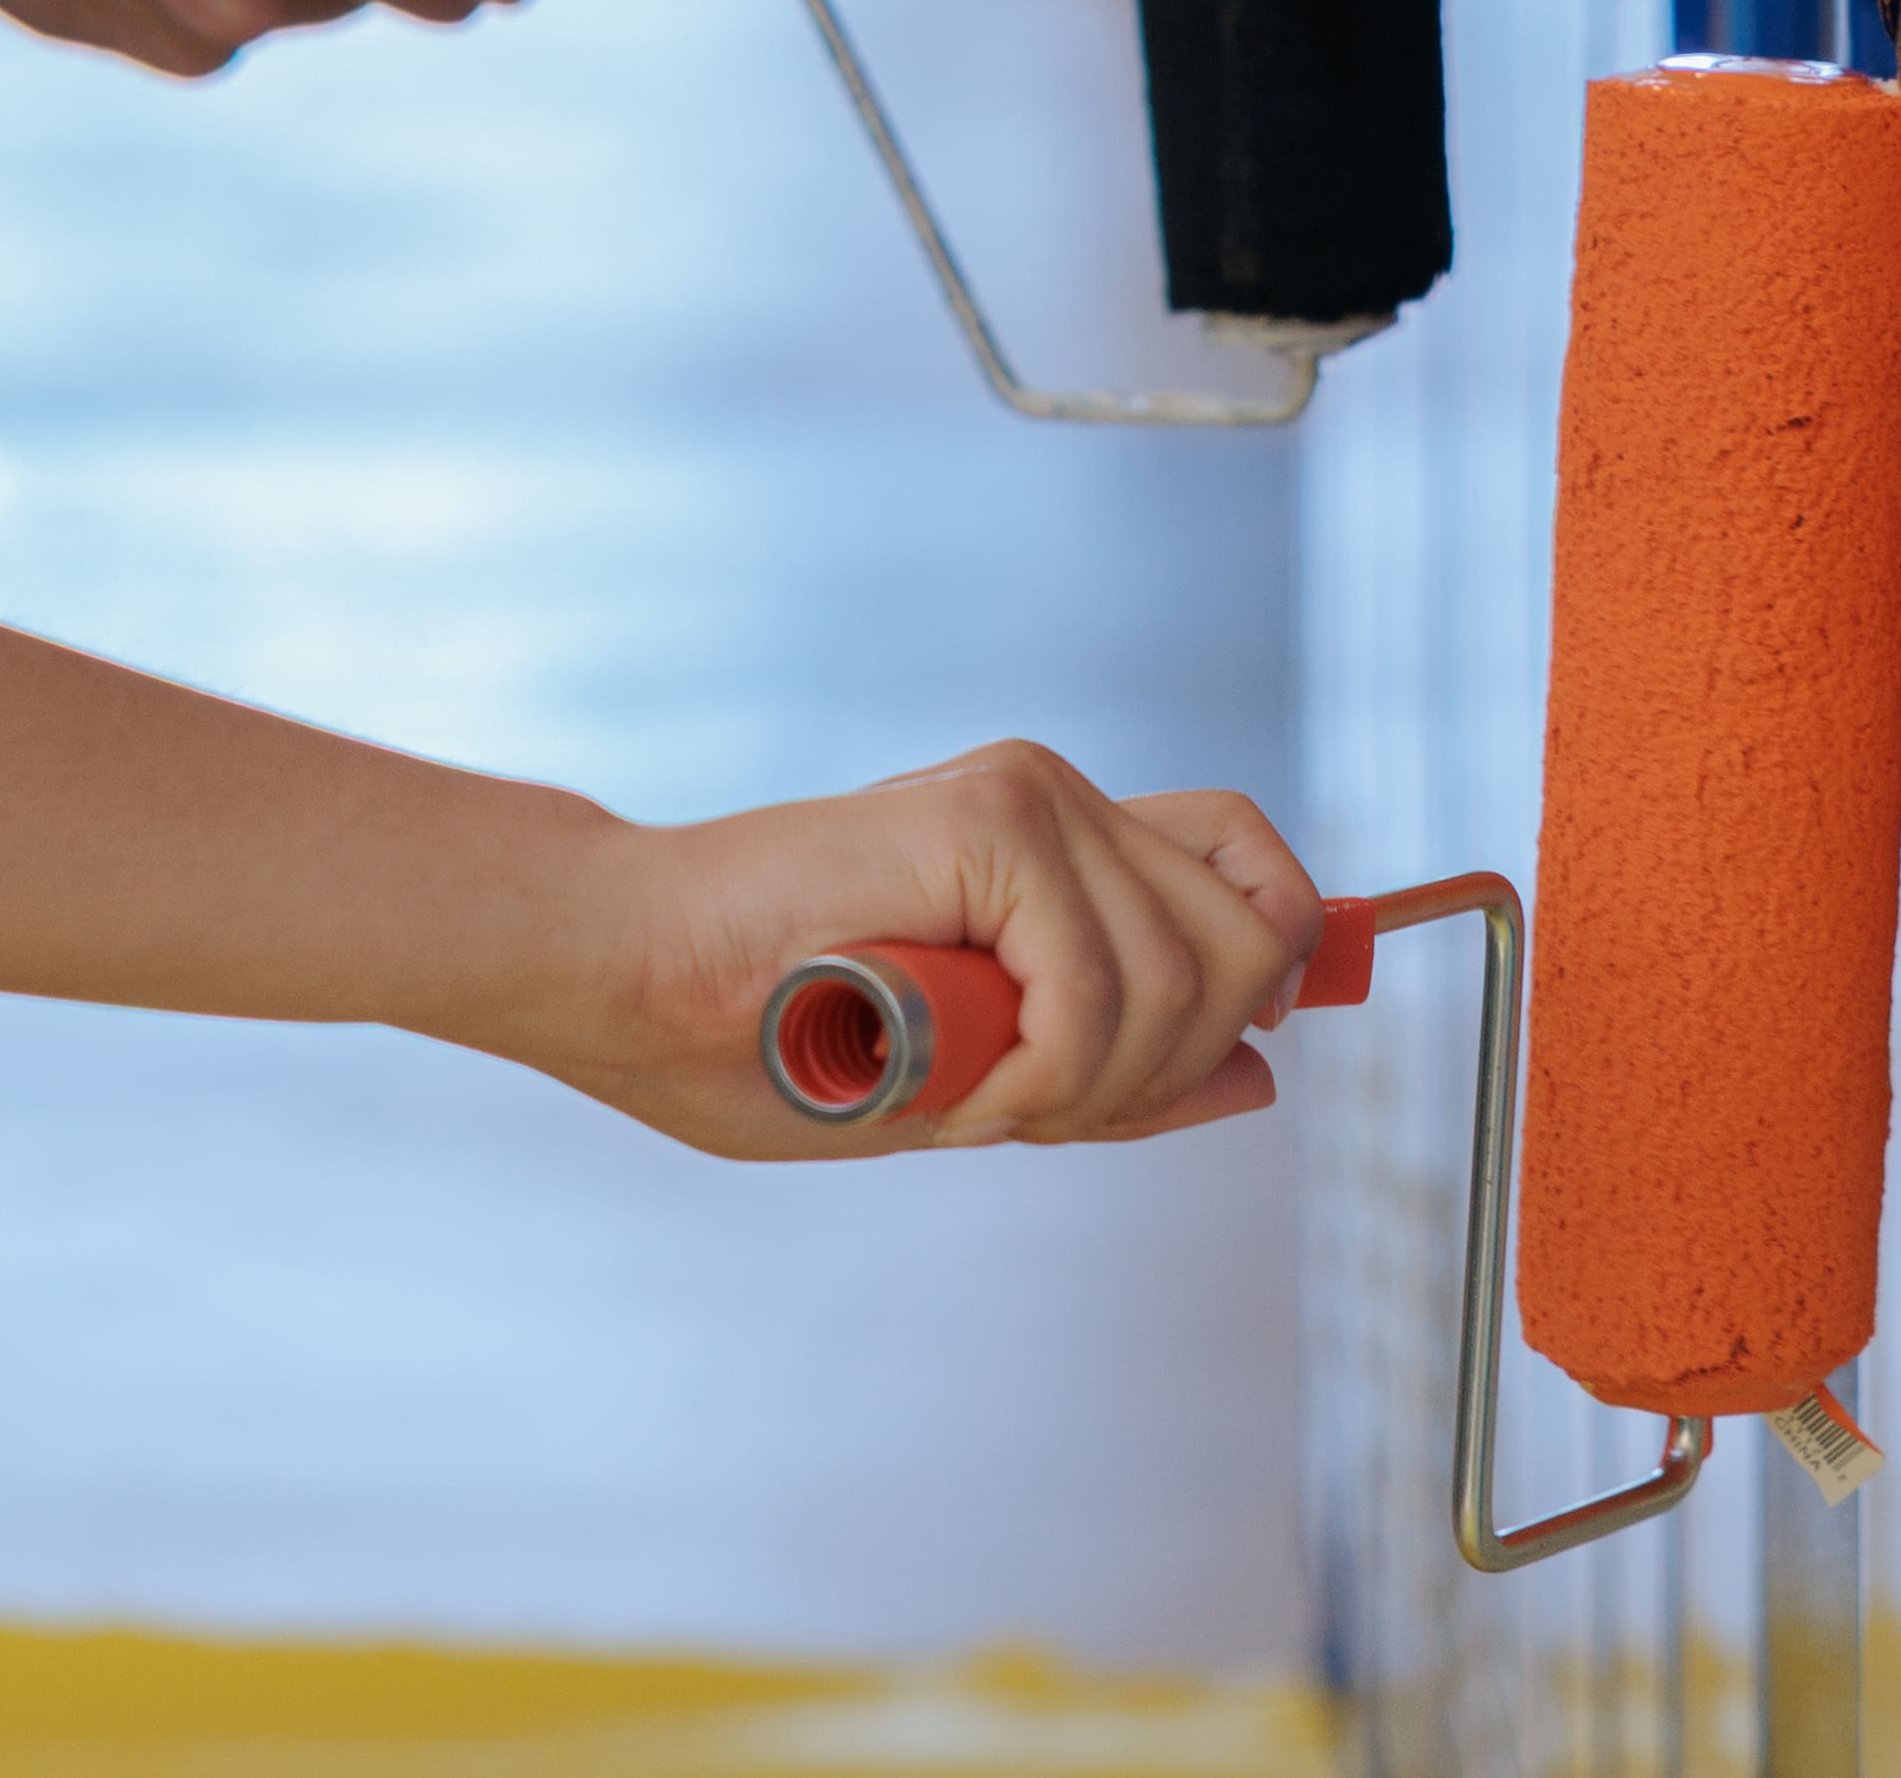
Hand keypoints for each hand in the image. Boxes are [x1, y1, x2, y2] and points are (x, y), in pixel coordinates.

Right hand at [498, 742, 1325, 1162]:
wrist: (631, 981)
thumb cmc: (771, 1037)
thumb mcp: (977, 1078)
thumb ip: (1117, 1066)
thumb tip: (1261, 1072)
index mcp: (1064, 842)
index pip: (1251, 868)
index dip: (1269, 964)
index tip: (1216, 1050)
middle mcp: (1063, 799)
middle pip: (1258, 934)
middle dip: (1171, 1066)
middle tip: (1032, 1104)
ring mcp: (1031, 797)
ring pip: (1191, 979)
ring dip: (1091, 1086)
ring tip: (967, 1096)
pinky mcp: (991, 818)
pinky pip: (1098, 991)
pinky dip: (1042, 1076)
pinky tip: (956, 1086)